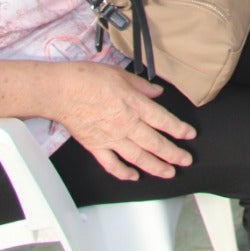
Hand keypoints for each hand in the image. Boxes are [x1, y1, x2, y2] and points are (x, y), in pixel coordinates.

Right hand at [55, 62, 195, 180]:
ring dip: (156, 167)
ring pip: (138, 158)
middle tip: (185, 160)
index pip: (163, 120)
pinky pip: (112, 165)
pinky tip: (133, 176)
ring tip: (168, 172)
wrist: (60, 91)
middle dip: (173, 154)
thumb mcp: (120, 74)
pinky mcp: (96, 147)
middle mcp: (126, 124)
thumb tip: (157, 92)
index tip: (189, 134)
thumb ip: (142, 86)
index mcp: (134, 105)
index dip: (179, 129)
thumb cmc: (87, 78)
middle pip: (155, 143)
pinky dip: (124, 173)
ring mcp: (111, 138)